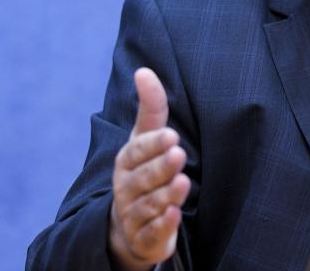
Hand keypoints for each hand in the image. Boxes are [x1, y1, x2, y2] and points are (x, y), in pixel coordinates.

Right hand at [108, 68, 191, 270]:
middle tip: (178, 155)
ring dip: (165, 195)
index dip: (152, 145)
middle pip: (142, 178)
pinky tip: (174, 216)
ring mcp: (132, 215)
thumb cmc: (143, 171)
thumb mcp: (146, 139)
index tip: (171, 136)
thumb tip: (144, 71)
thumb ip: (150, 108)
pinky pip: (150, 233)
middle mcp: (126, 188)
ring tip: (183, 184)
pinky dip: (162, 226)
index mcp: (126, 161)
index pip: (137, 152)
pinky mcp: (143, 238)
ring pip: (147, 205)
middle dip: (160, 168)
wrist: (129, 223)